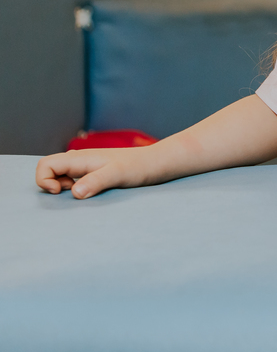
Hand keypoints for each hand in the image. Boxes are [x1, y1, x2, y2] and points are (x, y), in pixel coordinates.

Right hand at [35, 147, 158, 199]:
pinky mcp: (93, 171)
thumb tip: (74, 193)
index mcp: (80, 158)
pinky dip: (73, 187)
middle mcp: (79, 160)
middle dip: (51, 184)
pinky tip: (89, 192)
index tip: (61, 191)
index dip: (44, 180)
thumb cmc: (138, 167)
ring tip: (82, 193)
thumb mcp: (118, 175)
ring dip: (62, 186)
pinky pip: (72, 178)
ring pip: (60, 174)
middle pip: (49, 168)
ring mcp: (86, 165)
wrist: (156, 162)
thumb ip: (96, 181)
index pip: (45, 164)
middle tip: (72, 193)